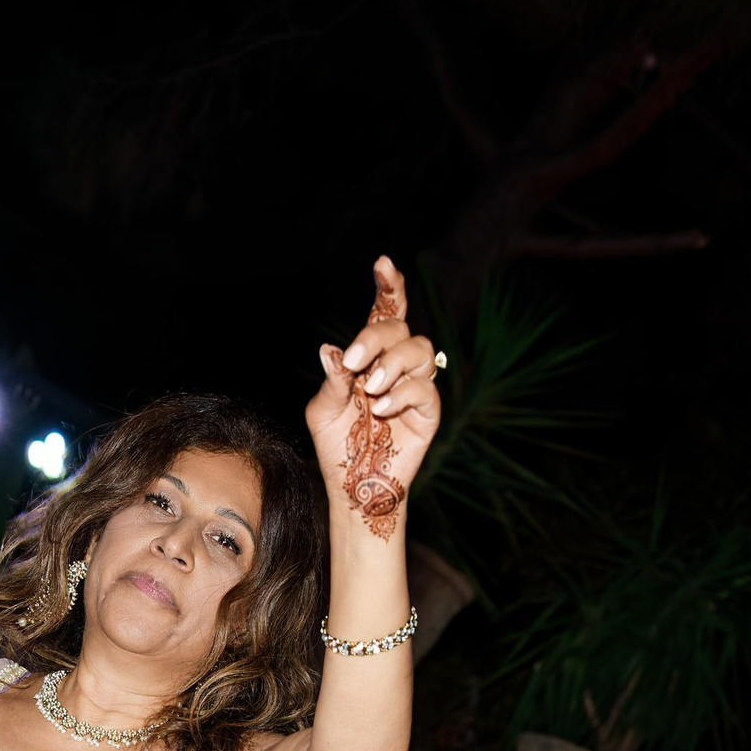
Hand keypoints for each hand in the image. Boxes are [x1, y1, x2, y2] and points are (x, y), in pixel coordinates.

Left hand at [304, 257, 441, 516]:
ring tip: (371, 390)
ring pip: (421, 349)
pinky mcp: (428, 411)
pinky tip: (382, 409)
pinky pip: (425, 388)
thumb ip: (330, 380)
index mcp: (370, 356)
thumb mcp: (323, 410)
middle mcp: (396, 365)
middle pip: (401, 327)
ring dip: (392, 364)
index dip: (389, 287)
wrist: (353, 487)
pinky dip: (401, 394)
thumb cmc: (336, 446)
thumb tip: (330, 350)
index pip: (384, 313)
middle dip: (377, 337)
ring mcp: (415, 385)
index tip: (383, 264)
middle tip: (354, 362)